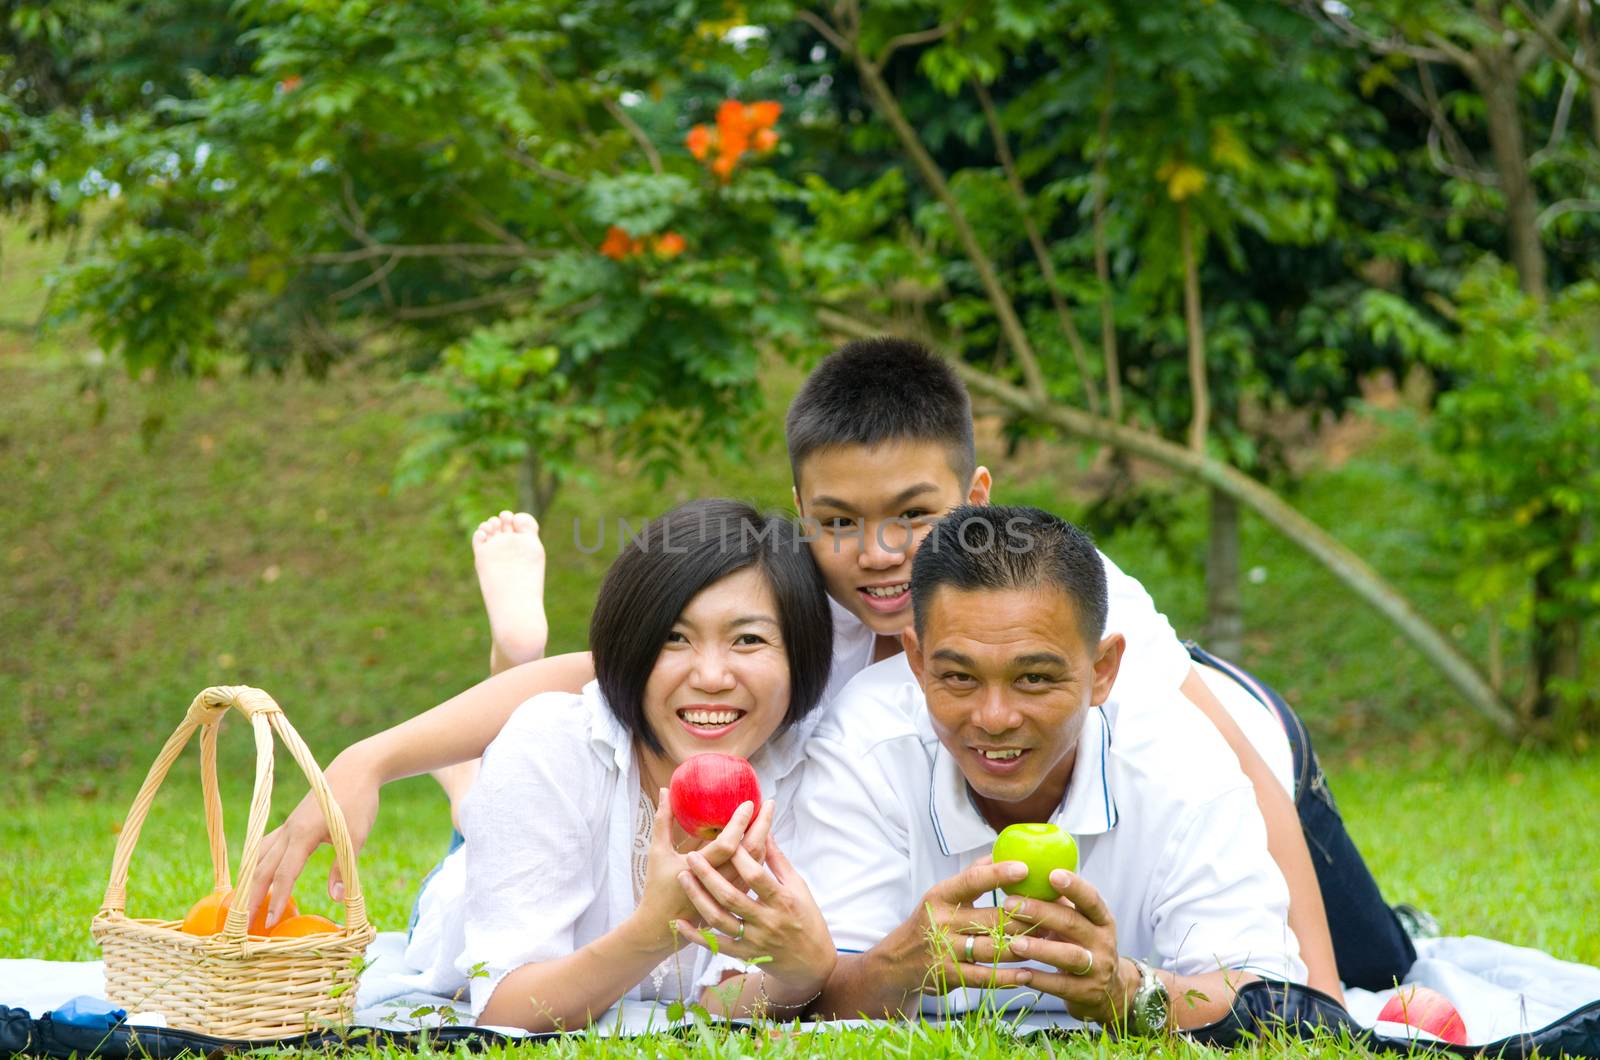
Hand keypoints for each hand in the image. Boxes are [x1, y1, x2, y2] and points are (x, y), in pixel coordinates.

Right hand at [245, 746, 380, 926]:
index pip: (284, 873)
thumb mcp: (356, 836)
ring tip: (243, 906)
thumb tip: (336, 899)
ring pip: (260, 857)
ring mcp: (288, 826)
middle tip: (243, 926)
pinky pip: (267, 846)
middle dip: (251, 897)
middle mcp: (289, 831)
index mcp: (303, 834)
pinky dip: (258, 864)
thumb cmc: (358, 801)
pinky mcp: (291, 824)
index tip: (269, 922)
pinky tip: (256, 876)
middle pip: (262, 868)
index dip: (276, 899)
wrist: (355, 769)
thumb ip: (343, 868)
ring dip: (250, 881)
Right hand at [631, 791, 764, 948]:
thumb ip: (663, 821)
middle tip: (769, 804)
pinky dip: (760, 854)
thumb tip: (665, 792)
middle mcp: (719, 884)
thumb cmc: (657, 887)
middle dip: (763, 826)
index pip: (728, 846)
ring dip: (765, 839)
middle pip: (751, 853)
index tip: (749, 803)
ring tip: (767, 816)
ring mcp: (730, 894)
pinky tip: (763, 838)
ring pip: (757, 865)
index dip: (740, 824)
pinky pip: (755, 874)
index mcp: (698, 871)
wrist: (663, 925)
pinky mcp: (736, 898)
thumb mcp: (658, 852)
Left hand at [675, 835, 835, 1006]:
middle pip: (731, 897)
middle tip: (691, 856)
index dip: (739, 857)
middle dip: (708, 875)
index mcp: (782, 900)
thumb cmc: (807, 918)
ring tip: (682, 877)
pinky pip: (716, 946)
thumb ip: (778, 860)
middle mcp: (767, 921)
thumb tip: (764, 831)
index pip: (756, 876)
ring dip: (698, 898)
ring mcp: (753, 940)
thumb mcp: (798, 887)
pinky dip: (696, 936)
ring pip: (719, 919)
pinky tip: (680, 922)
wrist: (812, 962)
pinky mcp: (744, 955)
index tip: (725, 837)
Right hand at [874, 856, 1036, 999]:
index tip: (1025, 869)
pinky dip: (1010, 977)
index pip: (972, 881)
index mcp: (941, 895)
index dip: (999, 875)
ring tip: (1049, 942)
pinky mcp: (951, 976)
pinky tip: (1029, 974)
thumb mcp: (942, 895)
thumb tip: (1002, 850)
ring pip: (994, 948)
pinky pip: (987, 977)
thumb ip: (971, 875)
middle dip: (1025, 918)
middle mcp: (942, 921)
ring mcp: (945, 950)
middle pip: (992, 919)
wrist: (898, 962)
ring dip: (1024, 946)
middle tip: (1053, 914)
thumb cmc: (930, 921)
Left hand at [984, 867, 1132, 1027]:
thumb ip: (1061, 905)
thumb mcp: (1081, 925)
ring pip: (1069, 956)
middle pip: (1073, 924)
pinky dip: (1040, 979)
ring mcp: (1097, 969)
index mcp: (1102, 920)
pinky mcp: (1086, 993)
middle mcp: (1103, 942)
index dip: (1074, 886)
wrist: (1110, 992)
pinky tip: (1020, 973)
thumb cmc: (1083, 946)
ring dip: (1040, 948)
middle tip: (1011, 904)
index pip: (1091, 899)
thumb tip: (1024, 874)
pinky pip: (1060, 985)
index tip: (1052, 873)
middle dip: (1041, 913)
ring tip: (1014, 942)